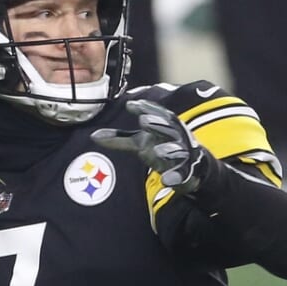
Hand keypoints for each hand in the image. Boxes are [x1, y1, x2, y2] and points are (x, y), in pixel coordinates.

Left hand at [91, 99, 207, 193]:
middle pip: (167, 128)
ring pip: (176, 151)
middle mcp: (175, 137)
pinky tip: (167, 181)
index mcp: (164, 126)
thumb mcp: (140, 142)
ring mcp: (183, 154)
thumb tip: (93, 136)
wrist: (193, 166)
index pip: (156, 114)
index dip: (146, 108)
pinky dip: (175, 177)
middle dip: (157, 124)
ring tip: (158, 151)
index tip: (132, 105)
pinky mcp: (188, 172)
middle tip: (144, 121)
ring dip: (168, 150)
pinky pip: (183, 174)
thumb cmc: (162, 147)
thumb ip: (119, 139)